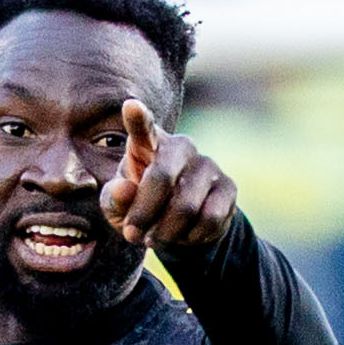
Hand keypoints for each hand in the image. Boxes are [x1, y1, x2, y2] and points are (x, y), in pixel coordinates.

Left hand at [104, 99, 236, 254]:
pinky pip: (209, 219)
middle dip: (144, 214)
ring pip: (186, 206)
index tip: (130, 106)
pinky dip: (190, 237)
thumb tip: (123, 189)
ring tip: (154, 239)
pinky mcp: (228, 187)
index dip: (138, 118)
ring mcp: (208, 164)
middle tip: (132, 235)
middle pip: (162, 178)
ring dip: (165, 232)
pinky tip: (183, 235)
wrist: (179, 227)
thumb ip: (115, 199)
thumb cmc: (141, 208)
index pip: (143, 128)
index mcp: (148, 145)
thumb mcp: (118, 208)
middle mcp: (182, 147)